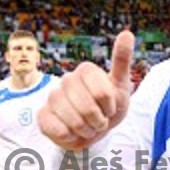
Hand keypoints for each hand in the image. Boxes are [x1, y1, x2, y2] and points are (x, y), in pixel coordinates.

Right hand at [38, 30, 133, 149]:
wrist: (94, 131)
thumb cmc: (110, 107)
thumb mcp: (121, 86)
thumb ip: (122, 60)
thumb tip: (127, 32)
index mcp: (85, 70)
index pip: (101, 92)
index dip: (110, 106)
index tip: (111, 107)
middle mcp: (66, 80)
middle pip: (87, 107)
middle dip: (99, 120)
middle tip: (101, 121)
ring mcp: (52, 97)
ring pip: (73, 120)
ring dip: (87, 130)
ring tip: (89, 127)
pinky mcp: (42, 115)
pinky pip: (58, 130)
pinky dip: (71, 137)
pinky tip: (73, 132)